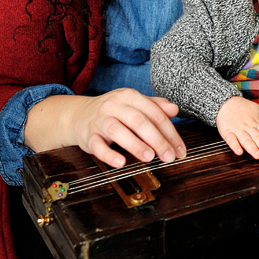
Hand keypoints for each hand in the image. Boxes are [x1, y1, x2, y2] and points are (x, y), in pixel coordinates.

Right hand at [25, 88, 184, 167]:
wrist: (79, 115)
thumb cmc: (114, 112)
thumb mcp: (134, 105)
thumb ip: (155, 106)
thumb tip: (175, 109)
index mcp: (129, 96)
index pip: (154, 113)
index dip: (170, 133)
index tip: (180, 149)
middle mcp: (114, 105)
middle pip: (139, 122)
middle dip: (157, 140)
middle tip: (169, 157)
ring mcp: (100, 120)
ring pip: (118, 131)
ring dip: (136, 145)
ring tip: (150, 157)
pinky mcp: (88, 135)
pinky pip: (97, 145)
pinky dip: (109, 155)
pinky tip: (121, 163)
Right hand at [216, 96, 258, 158]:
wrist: (225, 102)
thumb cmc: (242, 107)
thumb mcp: (257, 108)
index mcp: (255, 122)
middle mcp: (247, 127)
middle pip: (256, 137)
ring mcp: (237, 129)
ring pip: (245, 140)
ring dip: (252, 148)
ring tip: (257, 155)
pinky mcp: (227, 131)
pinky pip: (231, 139)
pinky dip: (235, 146)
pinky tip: (239, 152)